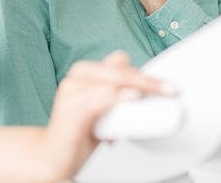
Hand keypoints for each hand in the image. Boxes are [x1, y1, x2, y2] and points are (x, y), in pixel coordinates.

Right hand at [40, 51, 172, 180]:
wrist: (52, 157)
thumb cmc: (77, 134)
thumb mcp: (102, 111)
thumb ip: (116, 97)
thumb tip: (140, 90)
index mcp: (83, 74)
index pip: (117, 62)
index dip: (142, 72)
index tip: (165, 85)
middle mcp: (75, 78)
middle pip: (116, 69)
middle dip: (145, 79)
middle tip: (168, 90)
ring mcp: (71, 92)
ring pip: (111, 80)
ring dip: (137, 85)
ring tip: (157, 93)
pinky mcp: (70, 110)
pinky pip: (99, 99)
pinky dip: (118, 97)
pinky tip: (132, 97)